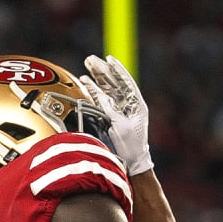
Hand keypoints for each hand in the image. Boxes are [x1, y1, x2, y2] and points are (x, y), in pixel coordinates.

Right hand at [81, 54, 152, 175]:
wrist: (132, 163)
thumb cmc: (131, 146)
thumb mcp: (121, 126)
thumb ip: (111, 110)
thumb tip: (101, 96)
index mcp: (137, 105)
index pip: (126, 82)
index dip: (117, 69)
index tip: (108, 58)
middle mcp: (128, 105)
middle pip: (114, 83)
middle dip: (102, 71)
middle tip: (90, 59)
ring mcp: (119, 110)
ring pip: (107, 90)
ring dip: (97, 79)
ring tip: (87, 67)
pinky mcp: (110, 117)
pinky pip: (101, 101)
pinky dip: (93, 92)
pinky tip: (86, 83)